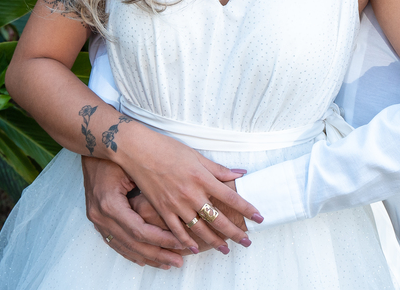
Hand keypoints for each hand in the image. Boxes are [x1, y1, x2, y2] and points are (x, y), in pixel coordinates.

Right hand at [81, 156, 184, 268]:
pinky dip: (131, 252)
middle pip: (133, 243)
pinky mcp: (98, 220)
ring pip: (124, 246)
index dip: (162, 239)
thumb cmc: (119, 153)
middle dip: (157, 253)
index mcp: (110, 203)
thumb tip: (185, 206)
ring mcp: (97, 220)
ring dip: (146, 256)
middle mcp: (101, 215)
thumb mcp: (135, 169)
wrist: (96, 144)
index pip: (140, 230)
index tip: (181, 244)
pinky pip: (115, 242)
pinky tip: (144, 260)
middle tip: (178, 262)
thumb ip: (156, 191)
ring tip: (167, 263)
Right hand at [111, 124, 260, 254]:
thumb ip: (218, 169)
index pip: (231, 196)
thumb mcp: (196, 156)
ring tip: (226, 249)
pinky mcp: (162, 209)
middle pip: (218, 218)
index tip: (259, 217)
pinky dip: (187, 242)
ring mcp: (176, 204)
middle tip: (247, 241)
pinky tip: (196, 249)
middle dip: (235, 231)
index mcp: (202, 178)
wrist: (139, 151)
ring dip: (215, 241)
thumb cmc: (168, 149)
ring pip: (200, 228)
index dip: (247, 208)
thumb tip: (240, 173)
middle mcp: (192, 194)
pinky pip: (177, 231)